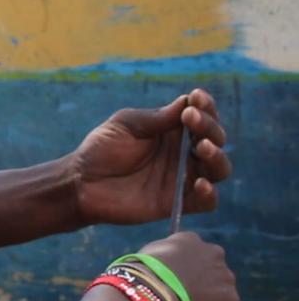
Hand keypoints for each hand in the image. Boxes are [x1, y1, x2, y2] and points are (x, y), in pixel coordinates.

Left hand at [70, 89, 231, 225]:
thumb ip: (156, 118)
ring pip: (218, 168)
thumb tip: (188, 101)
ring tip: (203, 147)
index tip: (196, 98)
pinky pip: (207, 201)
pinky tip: (201, 183)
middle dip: (209, 126)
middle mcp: (184, 152)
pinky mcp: (179, 202)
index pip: (201, 115)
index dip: (204, 105)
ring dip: (217, 156)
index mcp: (173, 129)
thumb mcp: (125, 125)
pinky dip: (210, 193)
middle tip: (192, 119)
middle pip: (214, 139)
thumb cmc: (101, 149)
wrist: (81, 182)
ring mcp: (184, 177)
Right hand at [139, 231, 241, 300]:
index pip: (191, 258)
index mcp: (187, 239)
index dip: (181, 278)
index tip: (168, 293)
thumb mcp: (142, 262)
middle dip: (196, 296)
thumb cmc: (130, 280)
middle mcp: (212, 253)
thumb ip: (158, 265)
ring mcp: (224, 278)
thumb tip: (157, 281)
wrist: (143, 296)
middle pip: (209, 278)